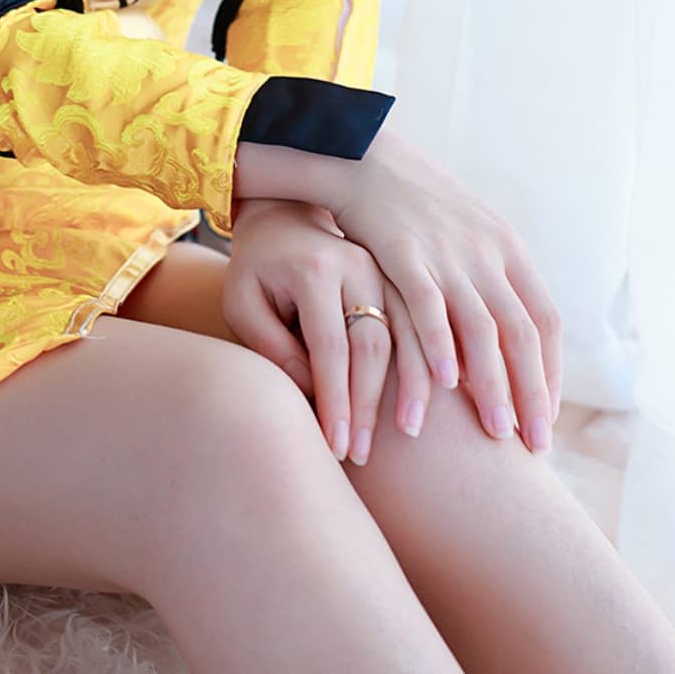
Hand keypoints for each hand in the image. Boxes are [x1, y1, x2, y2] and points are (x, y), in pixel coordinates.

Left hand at [221, 199, 429, 466]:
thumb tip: (315, 393)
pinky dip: (431, 362)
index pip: (329, 347)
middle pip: (373, 346)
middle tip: (363, 454)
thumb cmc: (256, 272)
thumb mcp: (243, 304)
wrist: (285, 219)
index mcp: (314, 269)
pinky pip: (423, 325)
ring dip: (410, 388)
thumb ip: (271, 346)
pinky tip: (432, 398)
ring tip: (407, 435)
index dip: (335, 401)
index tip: (337, 447)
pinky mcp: (401, 279)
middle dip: (369, 406)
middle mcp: (357, 264)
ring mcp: (386, 269)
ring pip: (408, 336)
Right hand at [329, 128, 561, 452]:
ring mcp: (447, 251)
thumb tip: (502, 345)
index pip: (543, 321)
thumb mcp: (466, 234)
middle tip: (533, 444)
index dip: (548, 372)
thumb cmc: (414, 205)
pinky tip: (442, 384)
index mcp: (506, 249)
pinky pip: (428, 304)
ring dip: (492, 384)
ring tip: (494, 432)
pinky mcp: (405, 250)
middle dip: (530, 392)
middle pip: (521, 332)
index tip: (543, 417)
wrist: (365, 154)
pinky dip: (440, 344)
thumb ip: (487, 283)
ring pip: (481, 328)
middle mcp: (485, 252)